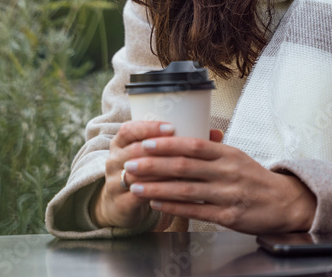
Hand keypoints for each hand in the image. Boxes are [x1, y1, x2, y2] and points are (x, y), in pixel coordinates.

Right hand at [90, 121, 223, 229]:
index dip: (148, 127)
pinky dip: (157, 193)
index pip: (129, 129)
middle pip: (134, 151)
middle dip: (159, 151)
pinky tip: (173, 193)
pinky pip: (139, 196)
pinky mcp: (121, 202)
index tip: (171, 127)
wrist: (122, 203)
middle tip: (182, 151)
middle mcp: (114, 159)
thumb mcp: (154, 154)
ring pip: (137, 174)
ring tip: (183, 172)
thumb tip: (217, 133)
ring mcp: (114, 181)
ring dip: (160, 173)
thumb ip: (180, 142)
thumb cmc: (146, 173)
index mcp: (121, 142)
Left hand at [122, 135, 316, 233]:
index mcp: (227, 154)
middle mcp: (227, 172)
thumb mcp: (236, 155)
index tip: (145, 143)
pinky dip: (173, 207)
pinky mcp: (229, 216)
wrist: (284, 203)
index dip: (167, 144)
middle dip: (153, 165)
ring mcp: (228, 194)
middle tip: (130, 164)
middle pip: (184, 167)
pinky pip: (195, 211)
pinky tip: (156, 204)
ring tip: (135, 185)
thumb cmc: (254, 178)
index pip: (193, 145)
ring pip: (186, 190)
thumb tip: (190, 133)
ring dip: (157, 188)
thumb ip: (213, 146)